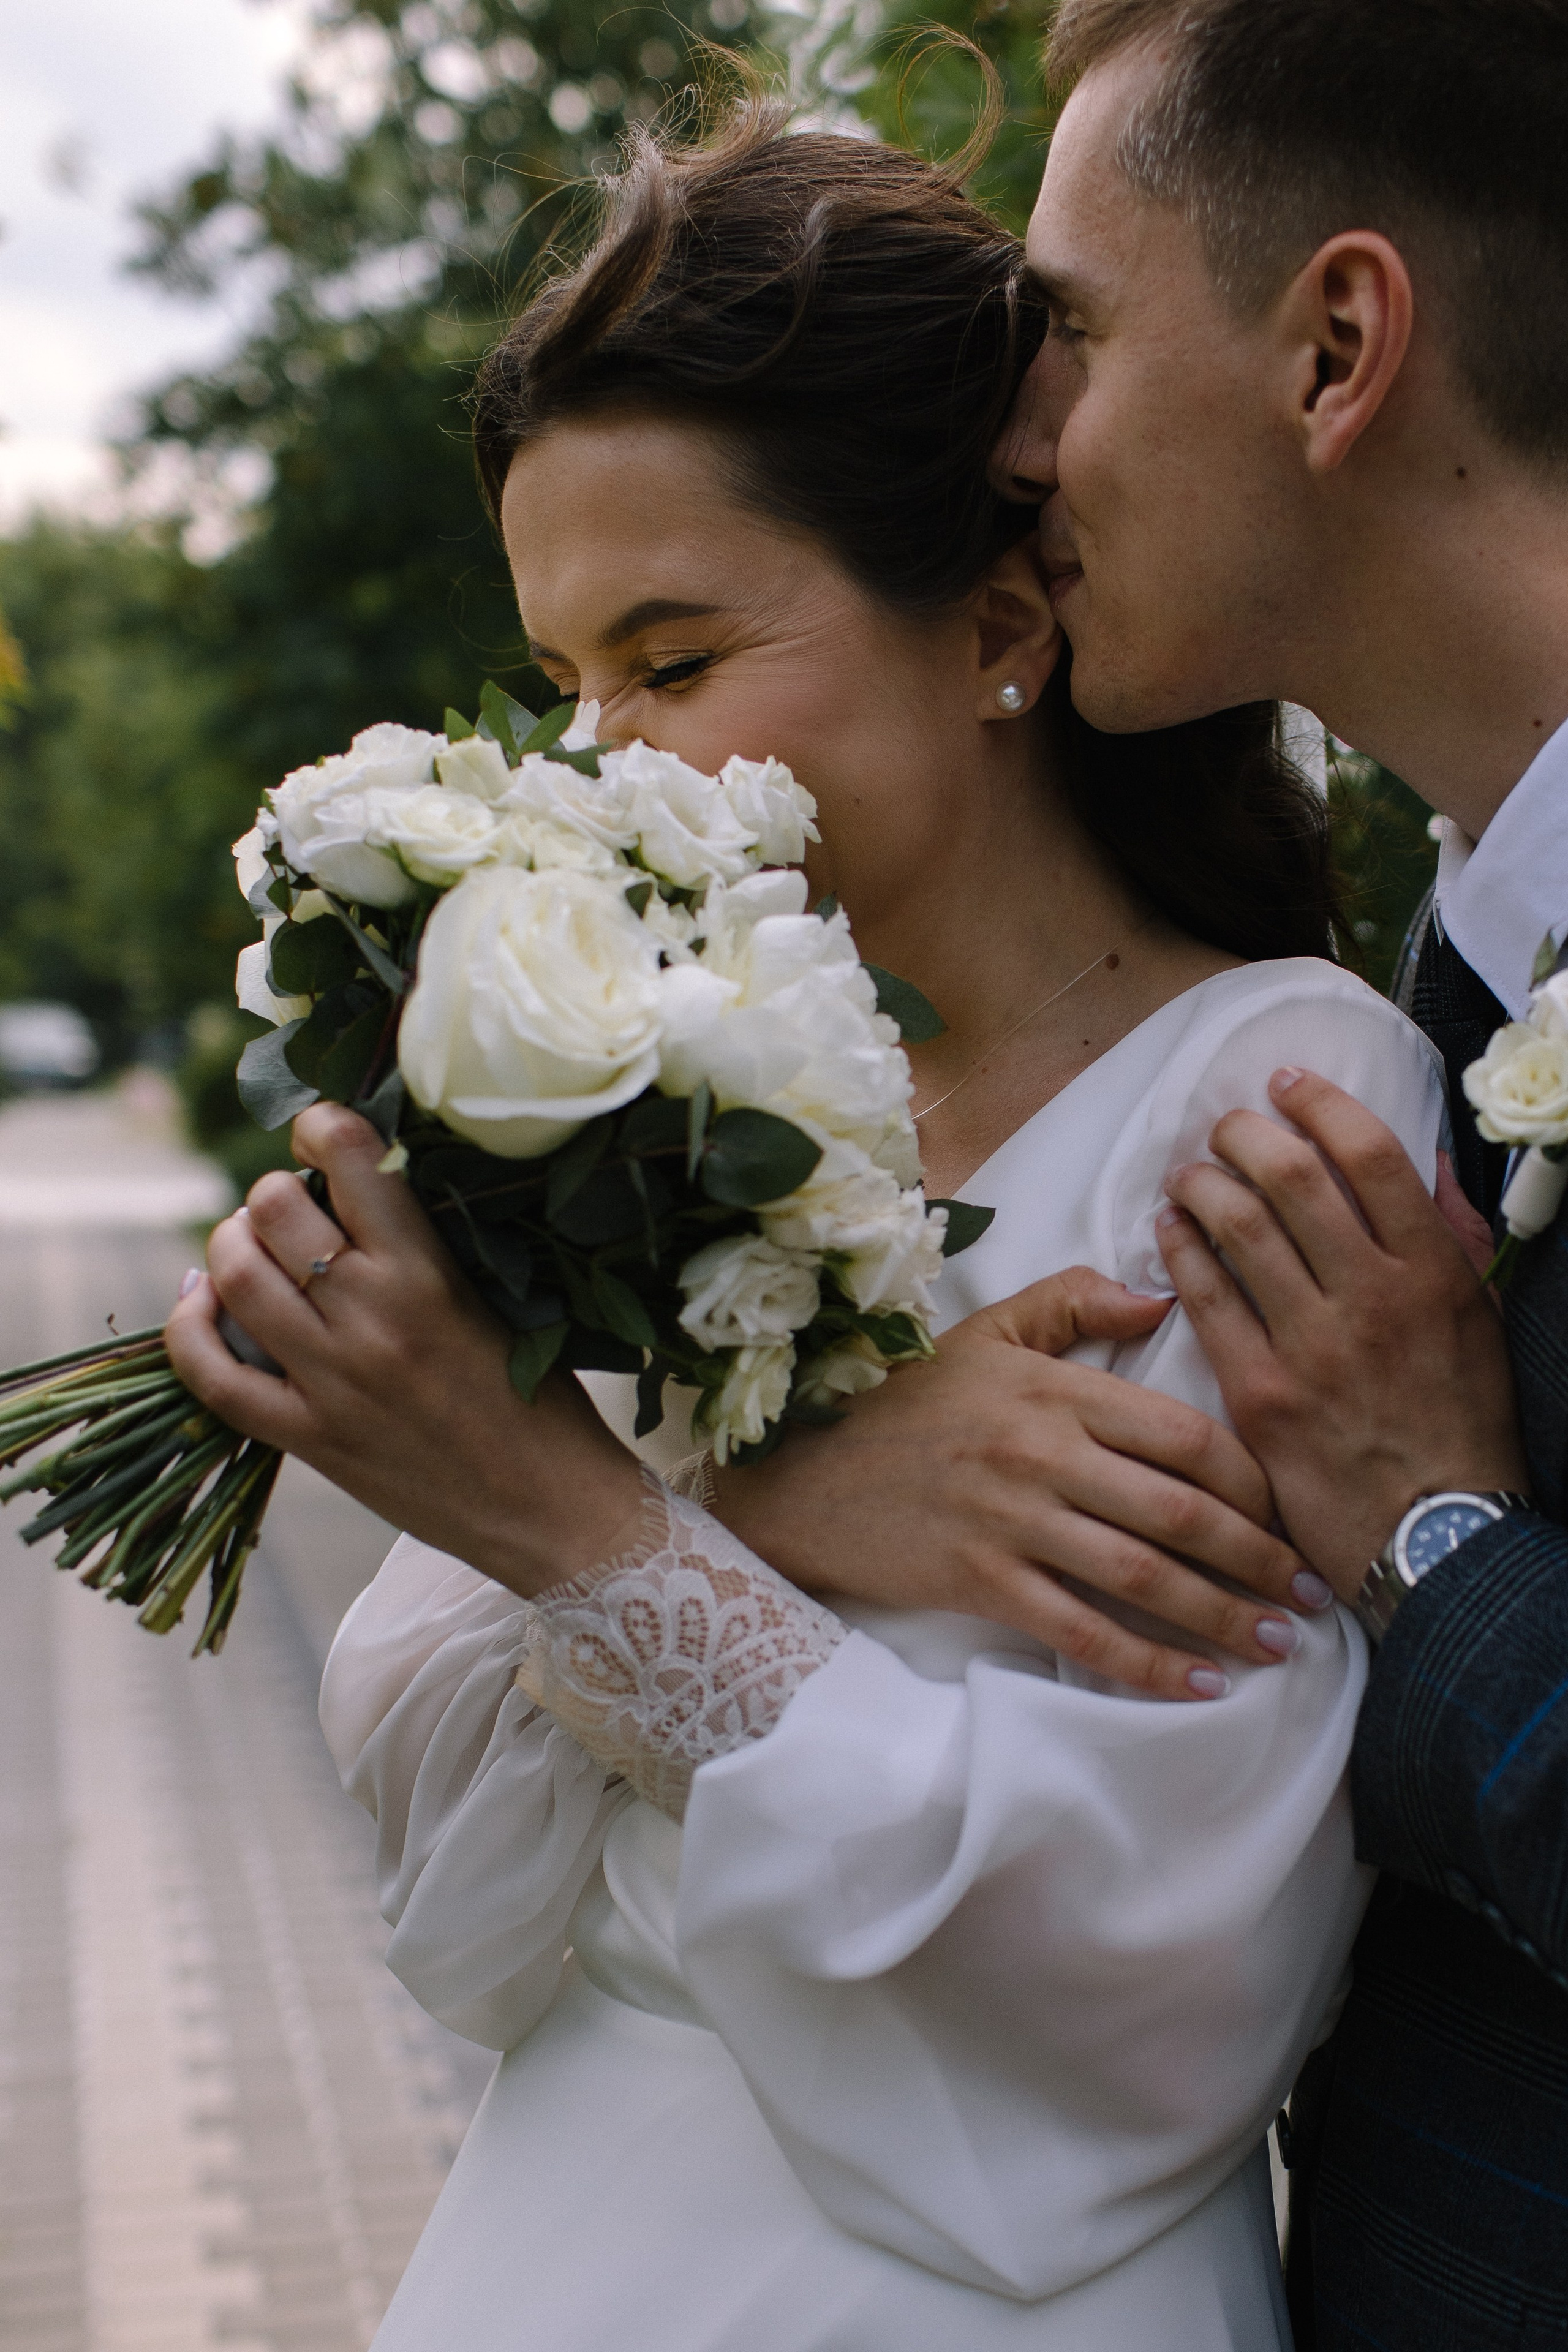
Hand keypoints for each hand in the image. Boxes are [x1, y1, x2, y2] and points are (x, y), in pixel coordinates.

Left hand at [165, 1106, 644, 1595]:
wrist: (552, 1511)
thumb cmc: (544, 1404)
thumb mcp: (502, 1302)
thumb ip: (430, 1249)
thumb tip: (359, 1192)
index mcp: (428, 1274)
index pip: (350, 1158)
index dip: (322, 1127)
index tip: (325, 1136)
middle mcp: (370, 1318)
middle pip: (275, 1208)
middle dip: (276, 1191)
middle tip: (297, 1209)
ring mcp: (330, 1381)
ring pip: (235, 1276)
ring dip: (232, 1243)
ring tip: (252, 1246)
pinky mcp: (306, 1437)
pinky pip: (212, 1374)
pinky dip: (189, 1327)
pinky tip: (201, 1302)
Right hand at [711, 1267, 1320, 1701]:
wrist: (804, 1469)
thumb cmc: (907, 1398)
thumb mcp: (987, 1329)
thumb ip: (1075, 1299)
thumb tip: (1162, 1296)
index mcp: (1054, 1389)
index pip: (1182, 1432)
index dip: (1253, 1477)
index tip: (1294, 1507)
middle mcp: (1041, 1453)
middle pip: (1179, 1510)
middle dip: (1260, 1557)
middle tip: (1316, 1590)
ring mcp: (1010, 1521)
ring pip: (1141, 1575)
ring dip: (1221, 1616)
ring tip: (1278, 1643)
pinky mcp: (980, 1581)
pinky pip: (1079, 1630)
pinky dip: (1143, 1664)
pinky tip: (1195, 1687)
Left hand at [1158, 1067, 1528, 1602]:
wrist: (1436, 1538)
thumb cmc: (1462, 1427)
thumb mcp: (1481, 1322)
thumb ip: (1453, 1238)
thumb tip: (1427, 1163)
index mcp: (1431, 1273)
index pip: (1370, 1155)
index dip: (1320, 1104)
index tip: (1287, 1084)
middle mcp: (1371, 1298)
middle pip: (1290, 1177)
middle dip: (1243, 1133)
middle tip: (1224, 1127)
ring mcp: (1311, 1346)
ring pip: (1238, 1228)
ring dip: (1202, 1183)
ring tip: (1190, 1173)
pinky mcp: (1259, 1393)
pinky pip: (1204, 1299)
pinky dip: (1180, 1250)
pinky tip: (1169, 1230)